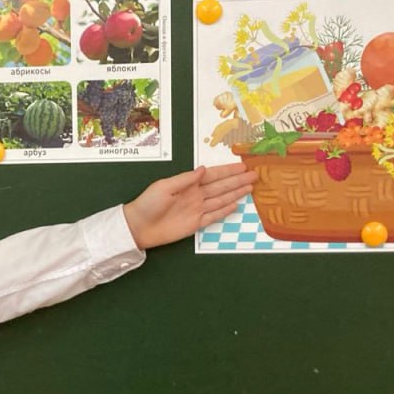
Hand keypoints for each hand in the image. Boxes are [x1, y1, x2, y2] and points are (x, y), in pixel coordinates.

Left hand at [122, 163, 256, 249]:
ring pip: (221, 200)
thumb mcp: (165, 186)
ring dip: (235, 193)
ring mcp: (197, 210)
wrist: (139, 227)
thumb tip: (203, 169)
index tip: (242, 166)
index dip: (228, 171)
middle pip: (221, 186)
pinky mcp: (196, 224)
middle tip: (254, 175)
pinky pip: (214, 216)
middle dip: (237, 180)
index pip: (213, 176)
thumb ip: (185, 179)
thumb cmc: (148, 203)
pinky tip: (236, 205)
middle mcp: (195, 195)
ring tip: (250, 187)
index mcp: (188, 184)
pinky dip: (225, 211)